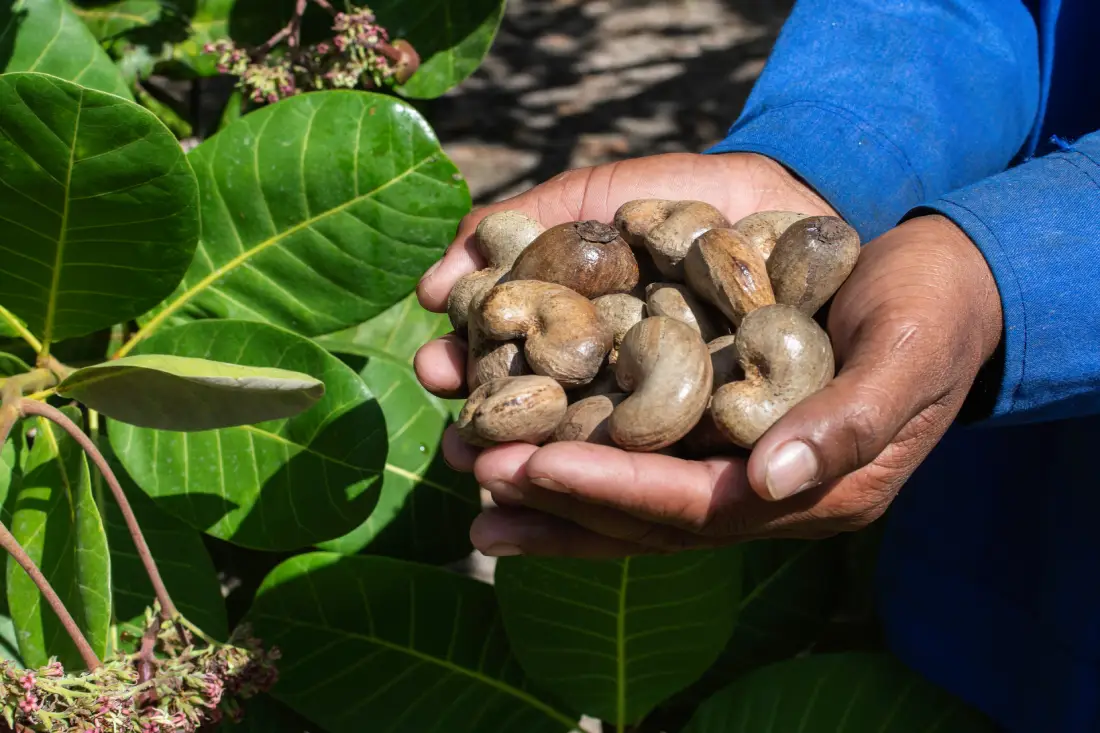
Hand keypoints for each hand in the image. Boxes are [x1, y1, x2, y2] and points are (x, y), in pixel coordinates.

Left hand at [416, 154, 1000, 556]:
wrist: (944, 289)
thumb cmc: (933, 313)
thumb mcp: (909, 353)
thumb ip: (852, 422)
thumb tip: (771, 484)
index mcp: (817, 489)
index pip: (695, 505)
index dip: (611, 491)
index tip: (530, 467)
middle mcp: (769, 496)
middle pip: (648, 518)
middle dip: (559, 501)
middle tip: (474, 478)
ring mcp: (745, 472)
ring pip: (634, 501)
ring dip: (554, 498)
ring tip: (474, 486)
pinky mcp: (724, 438)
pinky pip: (642, 459)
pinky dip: (582, 458)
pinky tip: (526, 450)